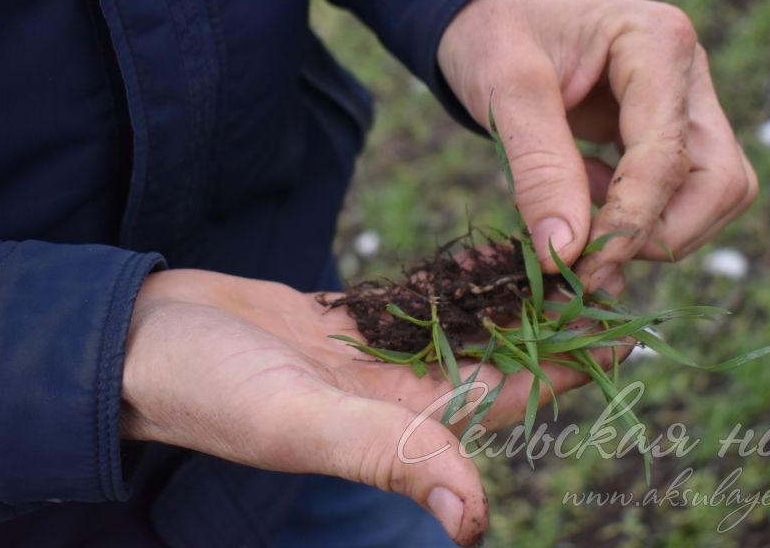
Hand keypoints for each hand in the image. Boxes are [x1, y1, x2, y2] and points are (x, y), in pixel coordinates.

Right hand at [121, 269, 616, 545]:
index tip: (627, 331)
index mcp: (395, 427)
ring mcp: (371, 359)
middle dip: (555, 322)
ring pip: (462, 328)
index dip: (567, 370)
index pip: (505, 399)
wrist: (142, 343)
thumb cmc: (207, 388)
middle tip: (611, 270)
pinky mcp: (347, 325)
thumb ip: (384, 457)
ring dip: (513, 298)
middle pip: (496, 359)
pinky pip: (419, 303)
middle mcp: (394, 397)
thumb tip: (475, 520)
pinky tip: (490, 250)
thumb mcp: (296, 421)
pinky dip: (456, 279)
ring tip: (566, 253)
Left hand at [437, 0, 757, 288]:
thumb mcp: (504, 90)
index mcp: (658, 43)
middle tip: (586, 255)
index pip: (667, 158)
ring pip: (712, 195)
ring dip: (653, 231)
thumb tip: (565, 253)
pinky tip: (583, 199)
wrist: (497, 7)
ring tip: (579, 222)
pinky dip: (638, 217)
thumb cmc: (497, 32)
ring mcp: (688, 102)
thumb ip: (538, 170)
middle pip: (718, 184)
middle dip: (658, 234)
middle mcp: (689, 73)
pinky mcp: (673, 130)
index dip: (628, 224)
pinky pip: (682, 192)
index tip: (579, 269)